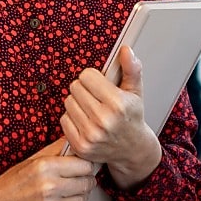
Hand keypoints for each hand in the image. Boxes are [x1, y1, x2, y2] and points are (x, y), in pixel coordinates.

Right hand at [0, 140, 96, 200]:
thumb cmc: (14, 181)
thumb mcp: (33, 160)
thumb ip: (57, 149)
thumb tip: (78, 142)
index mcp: (45, 167)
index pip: (85, 165)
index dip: (86, 166)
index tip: (83, 167)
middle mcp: (48, 188)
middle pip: (87, 183)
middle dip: (84, 181)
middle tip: (76, 180)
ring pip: (82, 200)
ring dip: (77, 196)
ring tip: (64, 193)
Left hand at [61, 46, 160, 188]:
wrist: (132, 149)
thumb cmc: (132, 117)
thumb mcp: (136, 91)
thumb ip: (131, 69)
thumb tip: (125, 50)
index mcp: (118, 104)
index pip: (86, 76)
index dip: (93, 78)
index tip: (100, 85)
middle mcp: (104, 120)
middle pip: (75, 87)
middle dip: (84, 89)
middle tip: (96, 97)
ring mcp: (91, 135)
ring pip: (68, 102)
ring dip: (77, 103)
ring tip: (91, 109)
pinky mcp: (80, 146)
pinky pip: (64, 119)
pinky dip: (72, 118)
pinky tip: (86, 121)